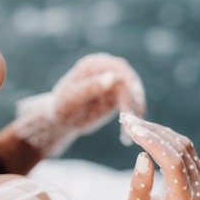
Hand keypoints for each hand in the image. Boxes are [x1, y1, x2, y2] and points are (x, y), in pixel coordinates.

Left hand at [14, 53, 145, 155]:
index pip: (118, 67)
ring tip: (129, 132)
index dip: (130, 79)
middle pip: (131, 81)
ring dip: (135, 113)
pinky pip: (131, 108)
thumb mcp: (73, 96)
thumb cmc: (62, 105)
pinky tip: (126, 136)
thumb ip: (92, 86)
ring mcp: (116, 84)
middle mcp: (109, 70)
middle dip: (136, 99)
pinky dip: (131, 120)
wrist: (62, 120)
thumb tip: (114, 77)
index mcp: (95, 64)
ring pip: (134, 96)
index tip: (136, 94)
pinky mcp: (120, 98)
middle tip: (137, 116)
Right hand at [119, 113, 199, 199]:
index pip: (172, 162)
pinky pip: (189, 153)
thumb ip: (139, 186)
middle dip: (154, 132)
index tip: (131, 128)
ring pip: (186, 147)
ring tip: (138, 126)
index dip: (151, 141)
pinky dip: (170, 140)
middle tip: (129, 121)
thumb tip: (142, 155)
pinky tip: (152, 136)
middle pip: (180, 149)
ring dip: (161, 133)